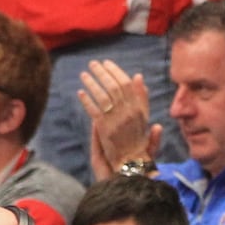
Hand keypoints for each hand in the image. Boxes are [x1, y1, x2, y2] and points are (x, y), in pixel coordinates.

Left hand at [79, 59, 162, 180]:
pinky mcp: (104, 129)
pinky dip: (86, 100)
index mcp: (138, 107)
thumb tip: (138, 76)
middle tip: (93, 64)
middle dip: (102, 73)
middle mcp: (128, 112)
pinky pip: (93, 111)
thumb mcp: (144, 115)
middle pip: (113, 87)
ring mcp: (115, 120)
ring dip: (92, 83)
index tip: (107, 63)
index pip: (126, 83)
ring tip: (84, 74)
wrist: (132, 161)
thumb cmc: (139, 138)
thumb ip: (142, 96)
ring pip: (102, 96)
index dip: (116, 71)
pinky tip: (80, 92)